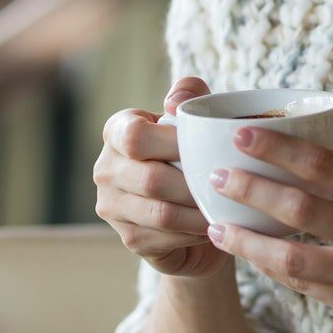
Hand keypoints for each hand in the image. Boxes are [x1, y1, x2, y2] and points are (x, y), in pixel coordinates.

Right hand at [94, 77, 227, 278]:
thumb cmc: (193, 154)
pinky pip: (166, 238)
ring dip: (199, 212)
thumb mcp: (195, 119)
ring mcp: (111, 207)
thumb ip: (191, 94)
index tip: (205, 149)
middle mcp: (105, 169)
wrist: (189, 206)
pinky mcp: (128, 238)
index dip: (174, 144)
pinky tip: (213, 224)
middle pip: (151, 180)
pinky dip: (195, 233)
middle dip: (194, 185)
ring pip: (161, 214)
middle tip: (226, 185)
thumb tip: (175, 101)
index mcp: (117, 131)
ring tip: (224, 206)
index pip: (135, 136)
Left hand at [205, 126, 332, 332]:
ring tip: (216, 226)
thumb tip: (322, 146)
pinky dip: (275, 269)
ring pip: (291, 257)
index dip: (277, 148)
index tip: (240, 134)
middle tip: (214, 176)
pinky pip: (306, 287)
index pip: (323, 164)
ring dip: (247, 242)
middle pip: (299, 208)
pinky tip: (251, 256)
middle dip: (250, 190)